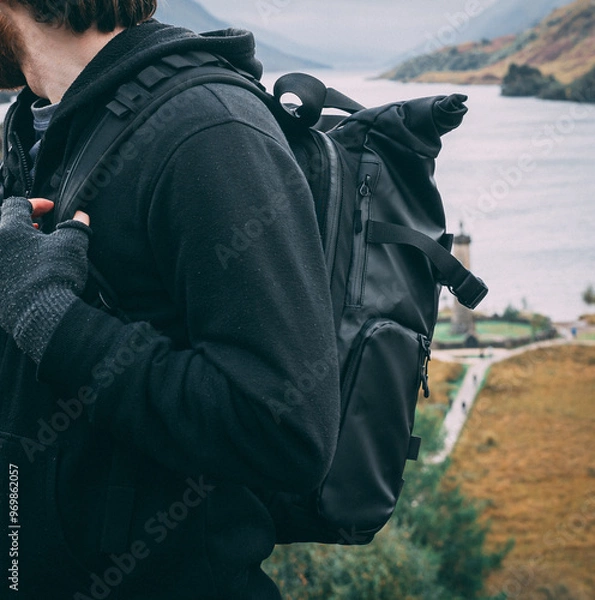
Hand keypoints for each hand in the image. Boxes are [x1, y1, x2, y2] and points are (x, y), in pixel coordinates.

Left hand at [0, 196, 90, 363]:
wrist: (42, 315)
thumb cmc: (55, 275)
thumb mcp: (72, 245)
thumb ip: (76, 226)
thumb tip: (82, 215)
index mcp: (8, 229)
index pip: (17, 205)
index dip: (36, 204)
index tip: (50, 208)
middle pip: (4, 225)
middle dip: (22, 223)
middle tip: (38, 227)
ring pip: (3, 247)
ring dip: (15, 244)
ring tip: (32, 249)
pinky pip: (3, 270)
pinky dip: (12, 265)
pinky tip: (27, 270)